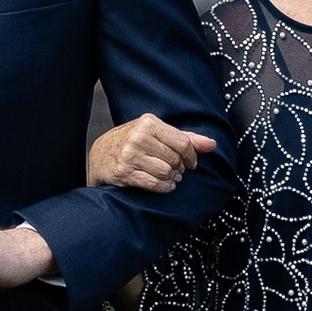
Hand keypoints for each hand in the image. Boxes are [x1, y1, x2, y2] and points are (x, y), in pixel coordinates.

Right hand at [86, 116, 216, 193]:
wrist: (99, 155)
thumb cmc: (133, 142)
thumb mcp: (156, 133)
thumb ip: (184, 137)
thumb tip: (212, 144)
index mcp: (148, 123)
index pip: (183, 142)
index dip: (191, 156)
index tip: (191, 163)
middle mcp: (138, 137)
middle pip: (175, 159)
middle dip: (179, 168)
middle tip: (176, 170)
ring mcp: (129, 155)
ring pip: (166, 172)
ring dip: (171, 179)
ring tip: (169, 177)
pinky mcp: (124, 173)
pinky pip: (154, 184)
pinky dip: (163, 187)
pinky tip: (163, 185)